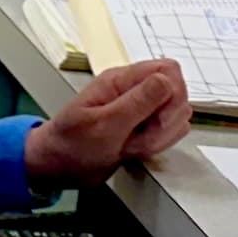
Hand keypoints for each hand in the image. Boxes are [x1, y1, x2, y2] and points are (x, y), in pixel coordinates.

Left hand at [23, 60, 191, 189]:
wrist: (59, 166)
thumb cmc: (71, 143)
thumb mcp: (104, 124)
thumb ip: (137, 102)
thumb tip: (166, 79)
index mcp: (120, 80)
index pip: (168, 69)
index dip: (174, 92)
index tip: (159, 117)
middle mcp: (133, 91)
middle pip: (178, 94)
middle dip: (166, 121)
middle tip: (139, 135)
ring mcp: (140, 110)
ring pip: (176, 116)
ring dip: (160, 137)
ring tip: (129, 145)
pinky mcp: (144, 129)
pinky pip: (168, 133)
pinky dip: (157, 146)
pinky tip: (134, 150)